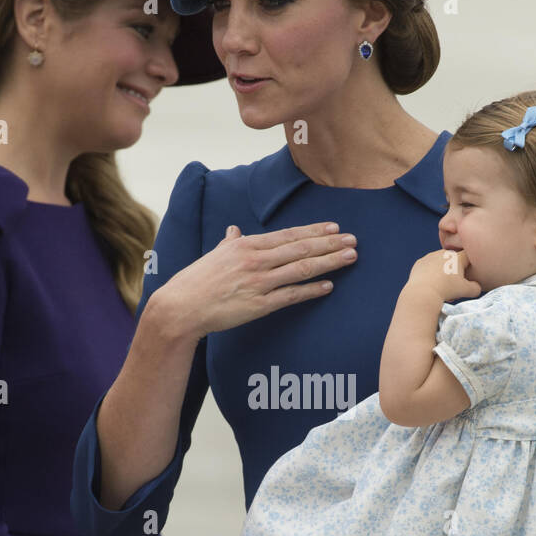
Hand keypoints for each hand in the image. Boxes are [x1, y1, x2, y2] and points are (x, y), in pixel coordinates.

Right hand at [147, 221, 357, 338]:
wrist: (181, 307)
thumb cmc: (196, 281)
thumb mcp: (214, 254)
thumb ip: (229, 242)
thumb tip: (234, 230)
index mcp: (246, 245)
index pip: (288, 235)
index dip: (314, 231)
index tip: (334, 228)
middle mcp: (255, 260)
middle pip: (300, 248)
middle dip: (330, 243)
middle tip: (353, 240)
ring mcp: (258, 282)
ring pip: (301, 269)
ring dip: (328, 262)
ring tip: (349, 258)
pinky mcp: (259, 305)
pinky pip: (291, 295)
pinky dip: (311, 290)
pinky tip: (329, 286)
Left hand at [407, 248, 480, 304]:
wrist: (423, 292)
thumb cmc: (447, 290)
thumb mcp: (467, 291)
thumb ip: (476, 288)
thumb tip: (476, 286)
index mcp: (456, 256)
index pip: (468, 257)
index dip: (469, 266)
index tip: (466, 276)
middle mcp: (443, 253)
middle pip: (453, 261)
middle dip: (454, 271)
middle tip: (453, 285)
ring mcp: (430, 256)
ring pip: (440, 263)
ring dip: (442, 272)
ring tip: (441, 286)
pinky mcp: (419, 263)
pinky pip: (428, 267)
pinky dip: (430, 274)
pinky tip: (431, 284)